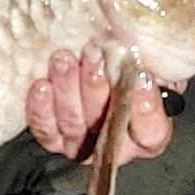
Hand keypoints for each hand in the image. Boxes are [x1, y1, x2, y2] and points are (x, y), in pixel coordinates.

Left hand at [26, 44, 185, 165]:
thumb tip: (145, 50)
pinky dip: (41, 108)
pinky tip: (41, 85)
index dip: (145, 108)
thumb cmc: (128, 63)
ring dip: (66, 89)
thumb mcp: (149, 60)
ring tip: (63, 60)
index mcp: (147, 132)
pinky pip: (45, 128)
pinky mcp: (53, 137)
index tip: (141, 77)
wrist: (97, 62)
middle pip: (106, 124)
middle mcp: (116, 143)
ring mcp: (82, 142)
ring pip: (73, 123)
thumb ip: (153, 61)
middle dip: (96, 85)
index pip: (151, 129)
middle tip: (93, 54)